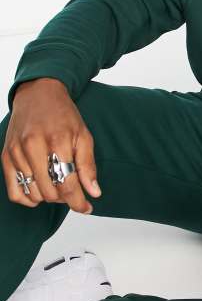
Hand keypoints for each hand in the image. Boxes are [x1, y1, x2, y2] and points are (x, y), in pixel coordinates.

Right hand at [1, 77, 101, 212]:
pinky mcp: (6, 156)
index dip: (78, 201)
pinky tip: (40, 190)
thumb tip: (93, 192)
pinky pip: (14, 191)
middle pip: (50, 192)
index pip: (68, 183)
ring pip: (33, 194)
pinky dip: (28, 198)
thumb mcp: (83, 135)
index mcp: (58, 141)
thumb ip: (88, 165)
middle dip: (65, 197)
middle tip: (72, 189)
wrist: (39, 93)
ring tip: (57, 184)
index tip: (86, 208)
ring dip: (48, 196)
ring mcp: (17, 152)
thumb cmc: (63, 114)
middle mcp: (34, 147)